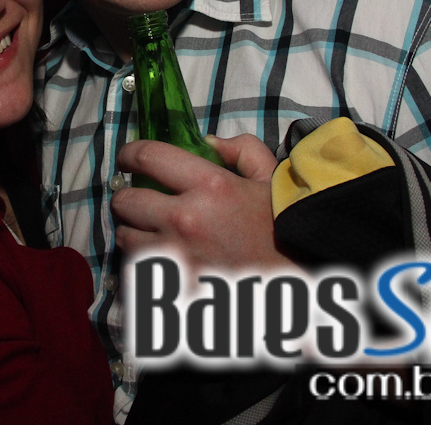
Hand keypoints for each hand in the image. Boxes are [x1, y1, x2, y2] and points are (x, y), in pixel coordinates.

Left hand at [112, 134, 291, 272]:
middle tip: (135, 197)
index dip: (129, 153)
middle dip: (126, 196)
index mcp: (209, 186)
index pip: (148, 156)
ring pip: (125, 238)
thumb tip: (207, 142)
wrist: (305, 280)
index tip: (126, 158)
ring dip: (130, 230)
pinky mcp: (176, 288)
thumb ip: (241, 150)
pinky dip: (140, 262)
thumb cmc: (284, 226)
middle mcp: (186, 220)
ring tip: (144, 229)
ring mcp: (178, 257)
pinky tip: (154, 258)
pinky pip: (137, 270)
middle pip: (126, 201)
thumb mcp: (270, 178)